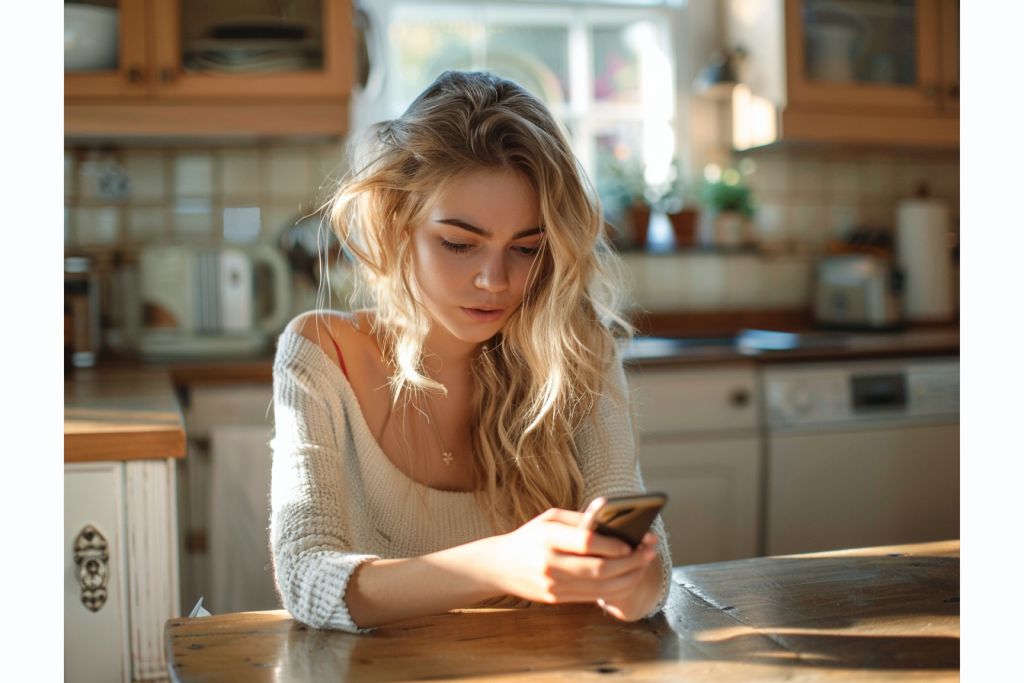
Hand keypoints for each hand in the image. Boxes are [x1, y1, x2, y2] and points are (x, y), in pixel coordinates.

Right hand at [482, 508, 657, 615]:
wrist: (499, 567)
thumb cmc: (529, 537)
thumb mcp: (549, 518)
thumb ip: (580, 519)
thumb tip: (612, 517)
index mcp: (548, 537)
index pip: (587, 542)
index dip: (613, 544)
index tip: (633, 541)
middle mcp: (550, 564)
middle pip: (599, 568)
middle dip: (630, 561)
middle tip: (649, 552)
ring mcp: (553, 585)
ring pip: (600, 587)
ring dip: (628, 577)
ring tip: (644, 565)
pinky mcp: (557, 599)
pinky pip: (592, 596)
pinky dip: (614, 589)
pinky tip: (627, 578)